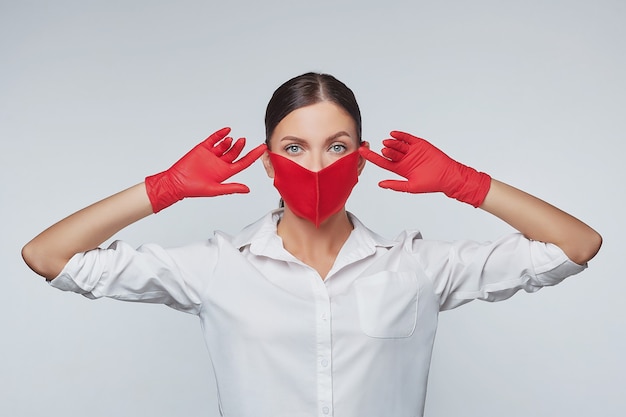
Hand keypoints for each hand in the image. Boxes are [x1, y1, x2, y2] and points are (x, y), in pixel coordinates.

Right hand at [145, 127, 266, 212]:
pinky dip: (220, 134)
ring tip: (232, 139)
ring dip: (230, 141)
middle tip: (243, 141)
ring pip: (225, 145)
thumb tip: (247, 190)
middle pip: (234, 153)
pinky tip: (226, 131)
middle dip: (240, 147)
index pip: (243, 162)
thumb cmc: (194, 189)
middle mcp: (220, 163)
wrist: (176, 182)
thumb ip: (232, 188)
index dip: (253, 155)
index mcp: (225, 172)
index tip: (262, 148)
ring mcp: (211, 155)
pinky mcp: (202, 148)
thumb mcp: (215, 189)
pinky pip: (213, 139)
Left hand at [359, 131, 490, 206]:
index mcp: (400, 169)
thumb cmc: (431, 183)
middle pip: (390, 152)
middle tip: (384, 149)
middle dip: (386, 150)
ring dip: (391, 143)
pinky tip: (394, 134)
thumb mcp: (410, 186)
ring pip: (397, 145)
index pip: (382, 162)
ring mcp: (411, 151)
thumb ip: (395, 185)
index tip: (361, 151)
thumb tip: (380, 184)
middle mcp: (404, 159)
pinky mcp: (419, 144)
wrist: (447, 176)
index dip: (371, 157)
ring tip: (387, 142)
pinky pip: (407, 138)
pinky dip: (400, 135)